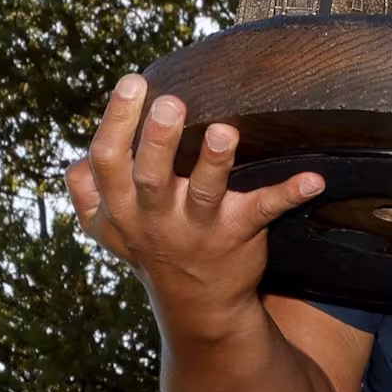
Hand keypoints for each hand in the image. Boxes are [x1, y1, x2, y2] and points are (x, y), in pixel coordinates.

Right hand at [64, 74, 323, 324]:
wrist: (197, 309)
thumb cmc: (153, 251)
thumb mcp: (109, 232)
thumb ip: (90, 196)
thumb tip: (78, 162)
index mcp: (122, 207)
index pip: (109, 160)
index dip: (116, 122)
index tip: (133, 82)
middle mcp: (156, 216)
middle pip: (149, 175)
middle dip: (157, 140)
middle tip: (168, 101)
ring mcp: (198, 228)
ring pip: (203, 192)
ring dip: (214, 161)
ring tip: (224, 131)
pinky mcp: (239, 234)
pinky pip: (265, 210)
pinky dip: (289, 193)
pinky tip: (313, 180)